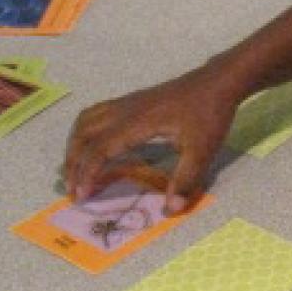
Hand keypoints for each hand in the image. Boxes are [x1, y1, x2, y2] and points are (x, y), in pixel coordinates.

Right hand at [62, 64, 239, 213]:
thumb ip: (185, 180)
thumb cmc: (210, 113)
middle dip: (73, 164)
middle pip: (84, 135)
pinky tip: (92, 144)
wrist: (218, 81)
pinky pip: (96, 113)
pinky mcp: (132, 100)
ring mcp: (127, 102)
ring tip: (76, 170)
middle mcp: (125, 110)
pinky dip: (84, 131)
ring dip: (75, 146)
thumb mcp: (203, 150)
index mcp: (137, 123)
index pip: (99, 149)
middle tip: (73, 190)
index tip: (80, 196)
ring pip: (85, 122)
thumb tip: (170, 209)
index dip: (87, 173)